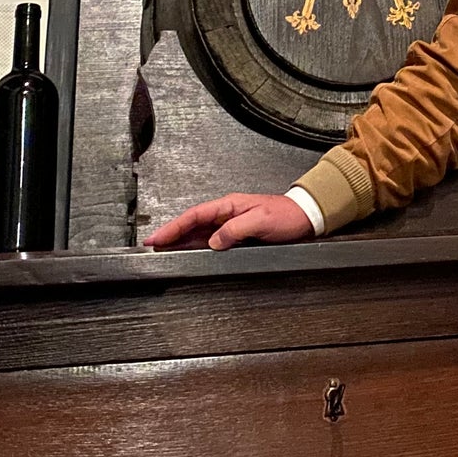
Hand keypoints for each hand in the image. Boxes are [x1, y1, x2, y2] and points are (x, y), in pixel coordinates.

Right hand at [144, 193, 316, 250]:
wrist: (305, 217)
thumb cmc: (286, 215)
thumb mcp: (261, 221)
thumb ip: (235, 230)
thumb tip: (213, 241)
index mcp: (230, 205)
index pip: (195, 215)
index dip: (174, 227)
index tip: (158, 237)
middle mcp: (228, 212)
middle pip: (192, 223)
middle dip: (171, 233)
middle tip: (152, 245)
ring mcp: (231, 223)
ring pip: (200, 232)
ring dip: (181, 240)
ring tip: (164, 250)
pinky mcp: (238, 233)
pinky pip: (211, 238)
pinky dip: (197, 245)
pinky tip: (190, 251)